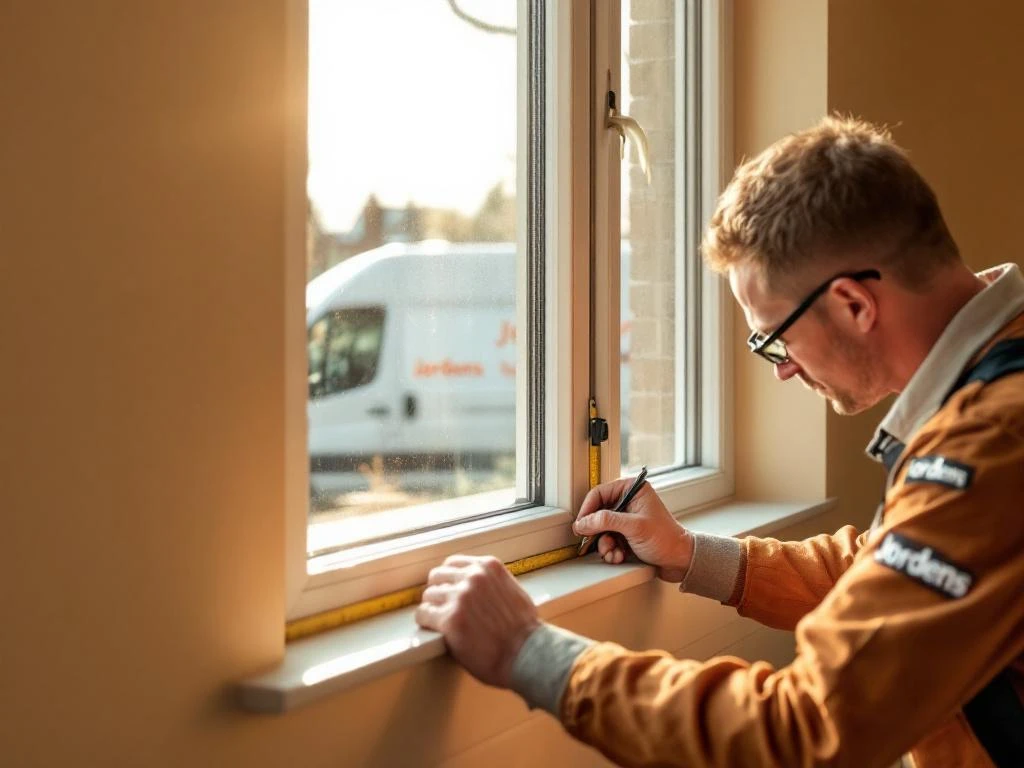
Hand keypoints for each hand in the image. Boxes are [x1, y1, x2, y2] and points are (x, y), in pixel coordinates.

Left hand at [415, 555, 539, 688]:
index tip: (447, 590)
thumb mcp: (511, 590)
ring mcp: (460, 597)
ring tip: (440, 622)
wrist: (528, 654)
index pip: (453, 563)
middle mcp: (473, 577)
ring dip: (433, 608)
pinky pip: (423, 615)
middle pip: (437, 576)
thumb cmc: (524, 630)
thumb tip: (473, 585)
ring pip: (428, 596)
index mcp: (488, 567)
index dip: (448, 579)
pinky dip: (426, 622)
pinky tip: (434, 630)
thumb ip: (491, 583)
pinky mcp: (450, 620)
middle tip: (442, 608)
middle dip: (438, 592)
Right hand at [573, 477, 693, 581]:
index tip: (581, 524)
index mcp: (632, 489)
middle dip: (598, 532)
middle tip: (594, 542)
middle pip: (598, 513)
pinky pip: (608, 540)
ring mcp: (627, 518)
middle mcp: (628, 501)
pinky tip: (619, 556)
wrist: (679, 561)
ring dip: (605, 545)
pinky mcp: (626, 533)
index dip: (587, 510)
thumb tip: (584, 522)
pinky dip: (610, 550)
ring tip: (613, 553)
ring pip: (602, 530)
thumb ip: (606, 521)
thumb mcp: (634, 526)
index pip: (599, 493)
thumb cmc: (666, 539)